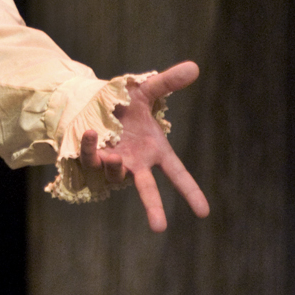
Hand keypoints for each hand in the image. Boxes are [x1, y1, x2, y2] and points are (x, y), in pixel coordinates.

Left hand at [79, 60, 209, 231]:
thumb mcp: (146, 89)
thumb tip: (194, 67)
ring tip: (114, 156)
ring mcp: (113, 162)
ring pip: (115, 173)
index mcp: (154, 150)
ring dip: (115, 166)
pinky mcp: (92, 157)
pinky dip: (92, 148)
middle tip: (159, 227)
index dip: (190, 192)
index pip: (177, 174)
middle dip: (153, 207)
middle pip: (146, 189)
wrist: (91, 101)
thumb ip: (168, 82)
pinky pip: (92, 158)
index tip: (204, 212)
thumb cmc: (124, 100)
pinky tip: (92, 133)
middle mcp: (135, 162)